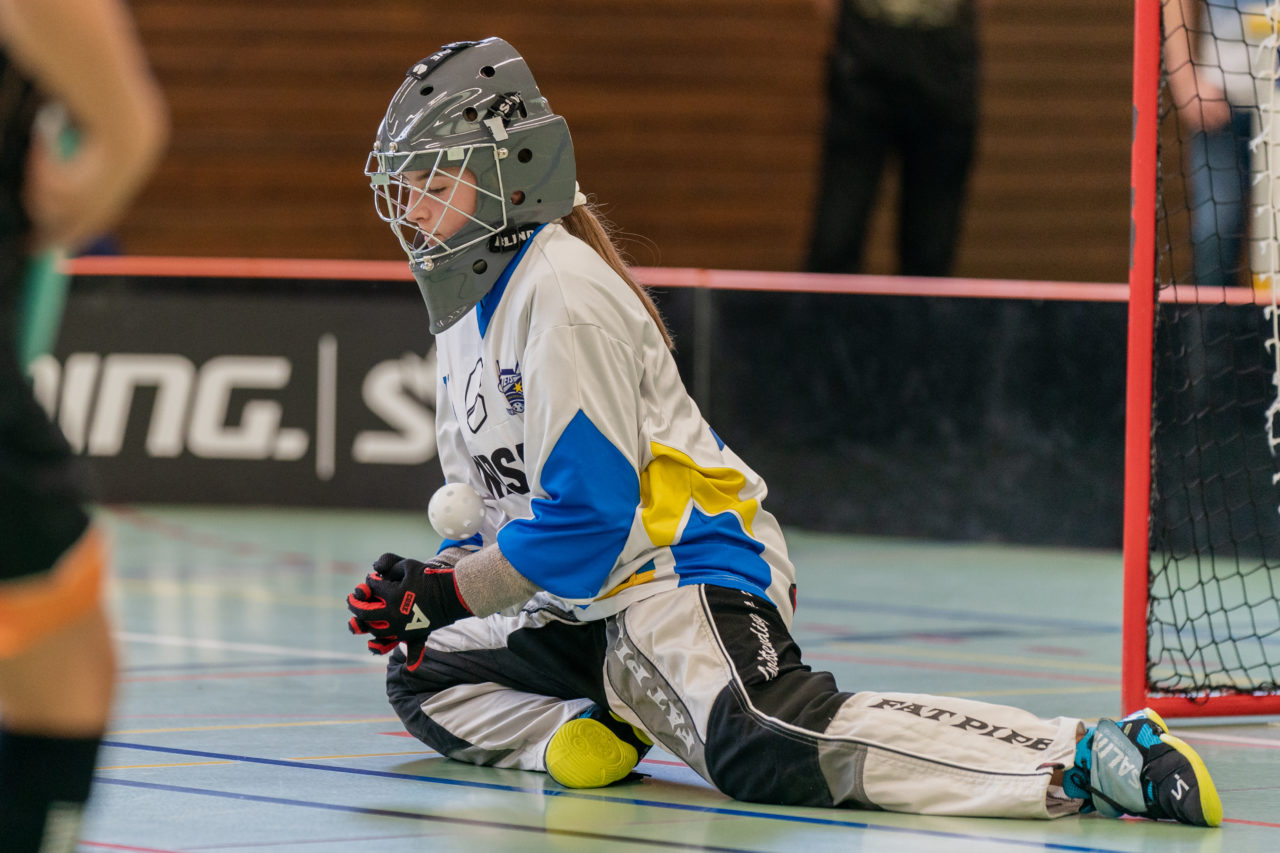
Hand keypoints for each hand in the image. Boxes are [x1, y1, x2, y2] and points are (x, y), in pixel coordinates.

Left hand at [346, 553, 470, 654]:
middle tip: (351, 599)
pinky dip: (379, 645)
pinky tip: (372, 644)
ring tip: (361, 615)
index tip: (373, 579)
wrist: (451, 596)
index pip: (372, 587)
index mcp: (393, 596)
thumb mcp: (408, 565)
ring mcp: (400, 627)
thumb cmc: (429, 578)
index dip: (370, 582)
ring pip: (373, 628)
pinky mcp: (407, 636)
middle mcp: (394, 614)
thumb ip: (388, 564)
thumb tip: (374, 571)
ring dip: (364, 622)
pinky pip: (389, 643)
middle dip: (355, 604)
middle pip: (365, 612)